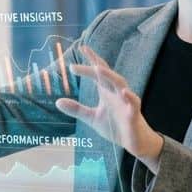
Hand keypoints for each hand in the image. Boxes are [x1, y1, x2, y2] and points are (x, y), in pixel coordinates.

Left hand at [54, 46, 164, 170]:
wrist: (134, 143)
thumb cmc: (115, 127)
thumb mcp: (92, 118)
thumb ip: (77, 109)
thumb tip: (57, 102)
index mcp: (106, 92)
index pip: (98, 73)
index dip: (91, 60)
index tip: (81, 48)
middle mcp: (116, 93)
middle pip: (106, 74)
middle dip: (96, 63)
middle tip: (83, 53)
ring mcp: (126, 102)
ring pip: (120, 83)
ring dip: (110, 75)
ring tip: (98, 68)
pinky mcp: (134, 114)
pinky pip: (134, 102)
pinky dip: (129, 96)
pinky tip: (123, 92)